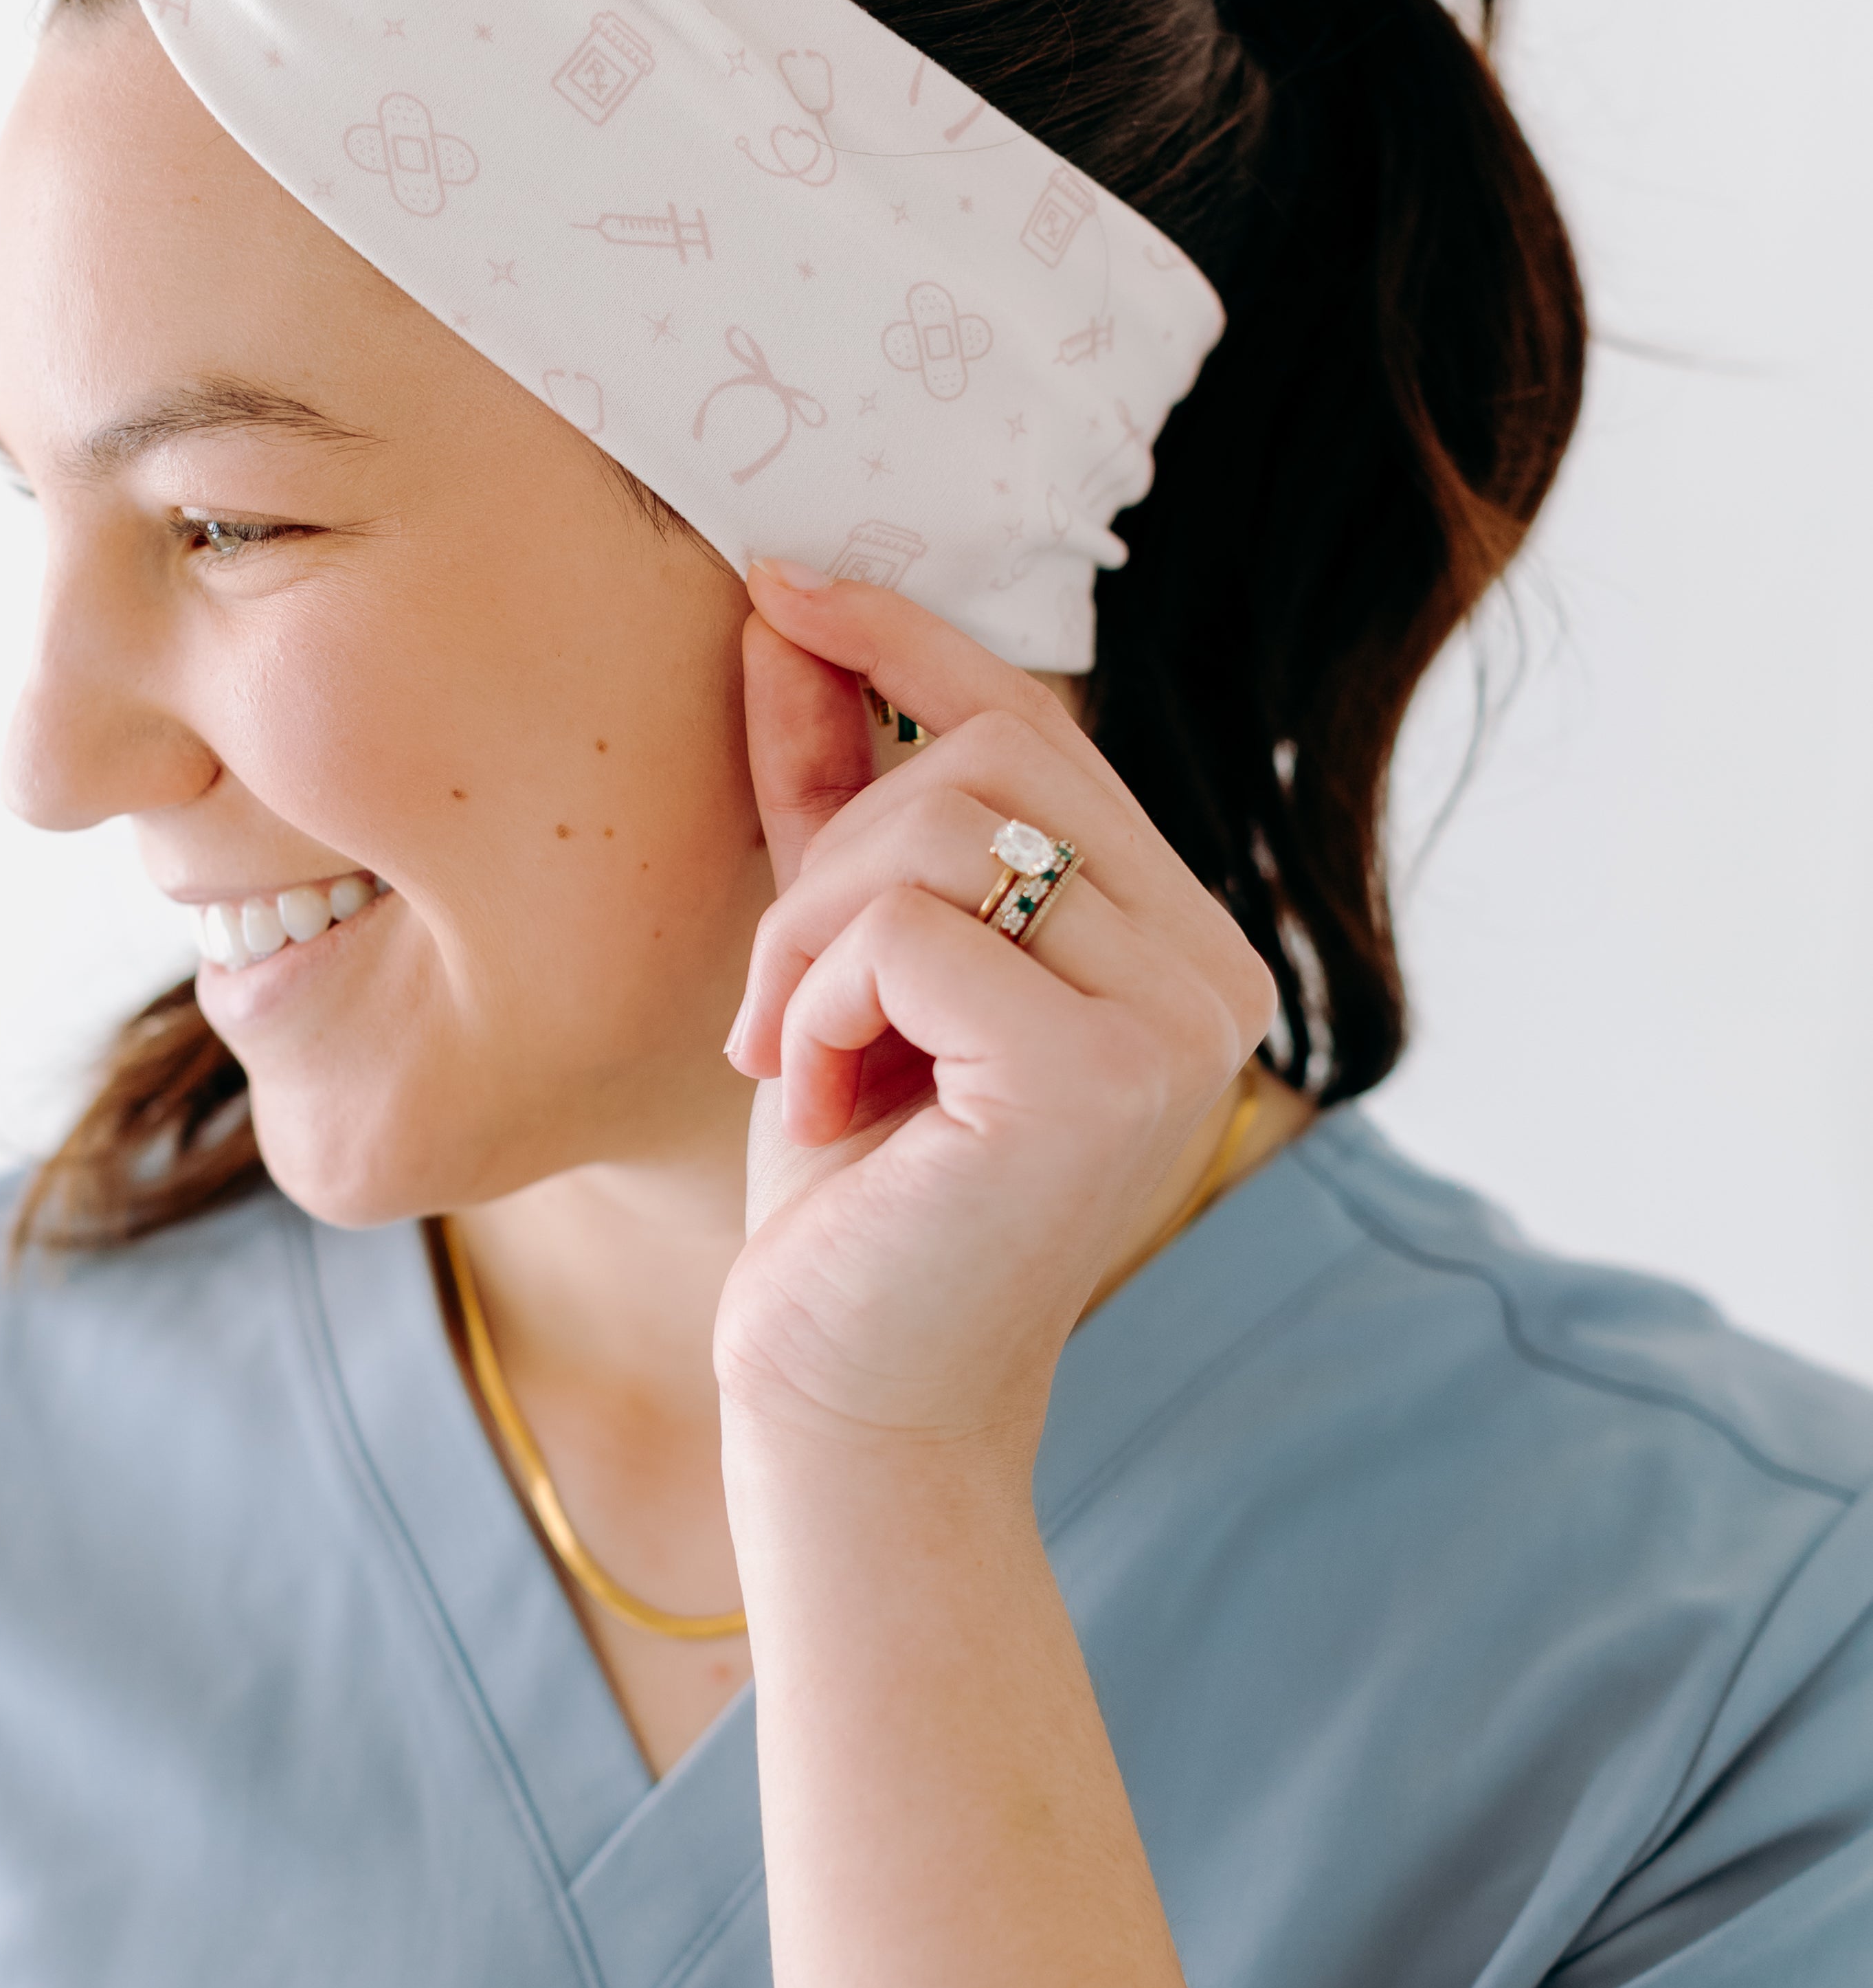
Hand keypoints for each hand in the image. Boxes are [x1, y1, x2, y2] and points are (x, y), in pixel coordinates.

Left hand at [714, 561, 1278, 1465]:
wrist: (849, 1402)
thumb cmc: (852, 1199)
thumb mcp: (835, 964)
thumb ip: (828, 794)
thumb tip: (786, 609)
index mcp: (1178, 941)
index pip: (1041, 726)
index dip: (907, 642)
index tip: (782, 585)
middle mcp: (1218, 972)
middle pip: (989, 756)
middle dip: (832, 856)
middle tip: (769, 1004)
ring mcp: (1179, 1024)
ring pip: (942, 826)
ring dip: (808, 938)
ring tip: (788, 1062)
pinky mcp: (1101, 1076)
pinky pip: (909, 929)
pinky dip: (815, 1005)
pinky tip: (814, 1108)